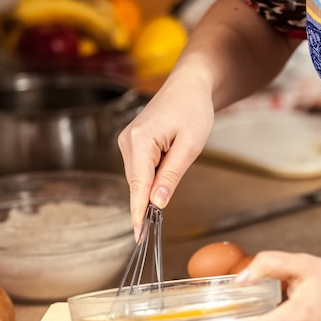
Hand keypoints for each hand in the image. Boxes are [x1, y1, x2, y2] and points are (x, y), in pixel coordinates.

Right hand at [118, 75, 214, 236]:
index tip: (138, 234)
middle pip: (136, 184)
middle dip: (148, 202)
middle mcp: (127, 141)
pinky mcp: (132, 143)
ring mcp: (127, 141)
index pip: (138, 186)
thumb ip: (172, 176)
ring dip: (152, 187)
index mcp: (140, 141)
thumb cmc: (193, 110)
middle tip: (160, 218)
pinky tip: (167, 168)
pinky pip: (140, 169)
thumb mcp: (190, 146)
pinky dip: (151, 177)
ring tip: (176, 167)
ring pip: (138, 178)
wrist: (189, 85)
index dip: (139, 212)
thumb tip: (157, 203)